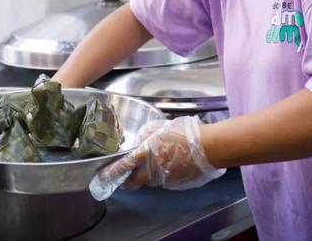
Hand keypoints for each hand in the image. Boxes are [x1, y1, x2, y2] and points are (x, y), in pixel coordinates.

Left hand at [99, 115, 224, 190]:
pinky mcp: (175, 185)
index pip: (123, 166)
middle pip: (132, 182)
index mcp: (147, 153)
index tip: (102, 175)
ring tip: (150, 166)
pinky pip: (162, 181)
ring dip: (145, 176)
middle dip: (125, 181)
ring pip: (148, 181)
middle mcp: (153, 171)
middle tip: (122, 177)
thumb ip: (146, 135)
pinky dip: (161, 176)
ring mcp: (164, 180)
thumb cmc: (186, 134)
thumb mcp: (160, 127)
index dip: (111, 172)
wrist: (208, 148)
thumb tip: (139, 141)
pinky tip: (168, 166)